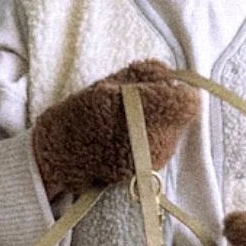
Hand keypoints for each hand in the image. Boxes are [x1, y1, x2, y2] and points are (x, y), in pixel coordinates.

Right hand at [31, 60, 196, 198]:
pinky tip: (130, 137)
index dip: (181, 92)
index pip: (187, 103)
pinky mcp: (148, 172)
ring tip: (132, 121)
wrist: (58, 157)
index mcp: (141, 110)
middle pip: (183, 118)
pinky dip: (152, 139)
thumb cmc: (80, 114)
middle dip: (168, 108)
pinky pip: (162, 148)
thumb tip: (172, 74)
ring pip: (174, 134)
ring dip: (161, 123)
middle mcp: (152, 138)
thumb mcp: (109, 82)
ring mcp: (152, 159)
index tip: (166, 89)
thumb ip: (145, 74)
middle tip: (143, 103)